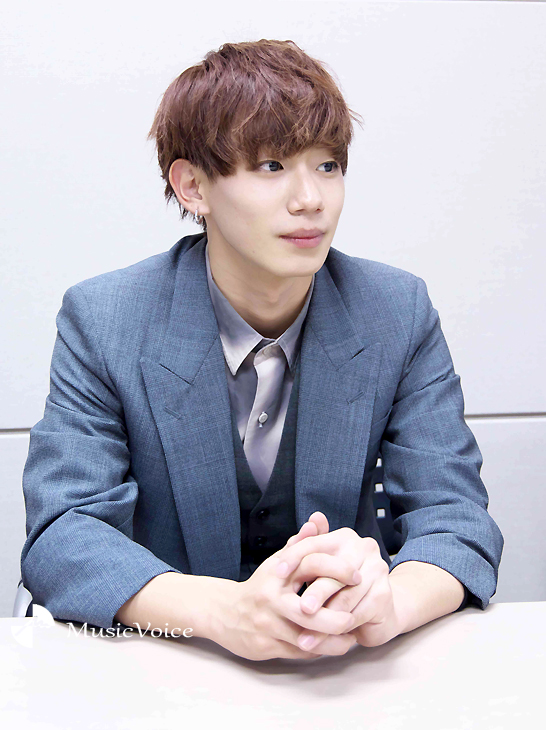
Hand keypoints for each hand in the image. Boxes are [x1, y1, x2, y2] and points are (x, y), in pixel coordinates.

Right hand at [206, 528, 361, 660]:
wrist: (223, 613)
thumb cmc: (260, 587)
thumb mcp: (278, 563)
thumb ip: (300, 545)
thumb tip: (318, 521)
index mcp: (277, 571)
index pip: (311, 564)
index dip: (338, 569)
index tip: (357, 576)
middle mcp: (271, 596)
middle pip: (310, 610)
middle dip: (337, 617)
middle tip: (355, 616)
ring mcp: (267, 622)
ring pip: (307, 637)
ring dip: (333, 640)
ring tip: (351, 637)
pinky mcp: (264, 645)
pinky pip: (298, 651)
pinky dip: (319, 650)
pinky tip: (332, 646)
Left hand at [275, 513, 403, 649]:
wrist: (377, 608)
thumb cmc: (340, 587)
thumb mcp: (318, 571)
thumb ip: (304, 555)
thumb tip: (292, 533)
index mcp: (344, 537)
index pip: (316, 543)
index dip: (295, 557)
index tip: (277, 573)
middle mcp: (364, 548)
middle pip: (334, 571)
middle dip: (315, 592)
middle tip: (299, 609)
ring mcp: (377, 570)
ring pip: (346, 597)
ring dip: (326, 620)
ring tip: (306, 636)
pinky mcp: (383, 594)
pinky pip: (358, 614)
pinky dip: (340, 631)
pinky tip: (328, 641)